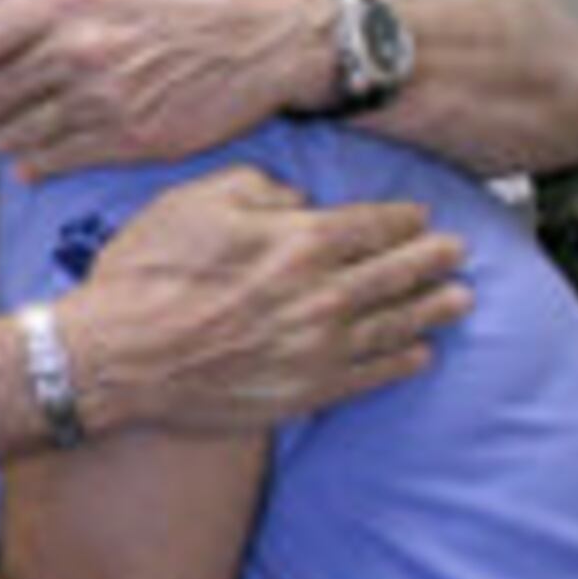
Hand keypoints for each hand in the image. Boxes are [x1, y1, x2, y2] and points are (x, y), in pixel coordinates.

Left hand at [0, 0, 323, 178]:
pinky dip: (37, 164)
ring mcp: (103, 99)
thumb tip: (1, 44)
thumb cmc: (195, 1)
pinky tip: (40, 156)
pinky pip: (52, 161)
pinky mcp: (130, 140)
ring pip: (14, 136)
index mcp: (70, 0)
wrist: (272, 37)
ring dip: (8, 139)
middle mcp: (78, 48)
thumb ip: (53, 2)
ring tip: (18, 132)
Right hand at [61, 165, 466, 434]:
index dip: (403, 219)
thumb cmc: (146, 275)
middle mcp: (321, 295)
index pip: (371, 225)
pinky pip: (371, 374)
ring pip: (395, 324)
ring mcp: (318, 347)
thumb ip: (254, 188)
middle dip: (432, 260)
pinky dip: (402, 362)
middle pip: (396, 272)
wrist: (117, 356)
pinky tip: (420, 354)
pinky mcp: (306, 390)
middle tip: (457, 253)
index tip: (421, 217)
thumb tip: (296, 198)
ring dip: (432, 309)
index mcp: (297, 242)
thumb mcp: (192, 203)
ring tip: (460, 299)